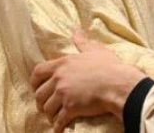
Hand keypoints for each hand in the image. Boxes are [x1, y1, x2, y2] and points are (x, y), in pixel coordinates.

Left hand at [30, 30, 145, 131]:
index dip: (34, 81)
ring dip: (49, 114)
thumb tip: (76, 30)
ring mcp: (64, 94)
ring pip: (47, 108)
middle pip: (39, 93)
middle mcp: (59, 79)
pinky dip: (57, 126)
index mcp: (63, 64)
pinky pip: (58, 121)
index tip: (37, 86)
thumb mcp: (95, 50)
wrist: (118, 83)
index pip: (38, 72)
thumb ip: (82, 41)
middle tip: (45, 104)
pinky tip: (59, 128)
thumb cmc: (109, 66)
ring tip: (53, 116)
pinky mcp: (71, 108)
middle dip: (41, 101)